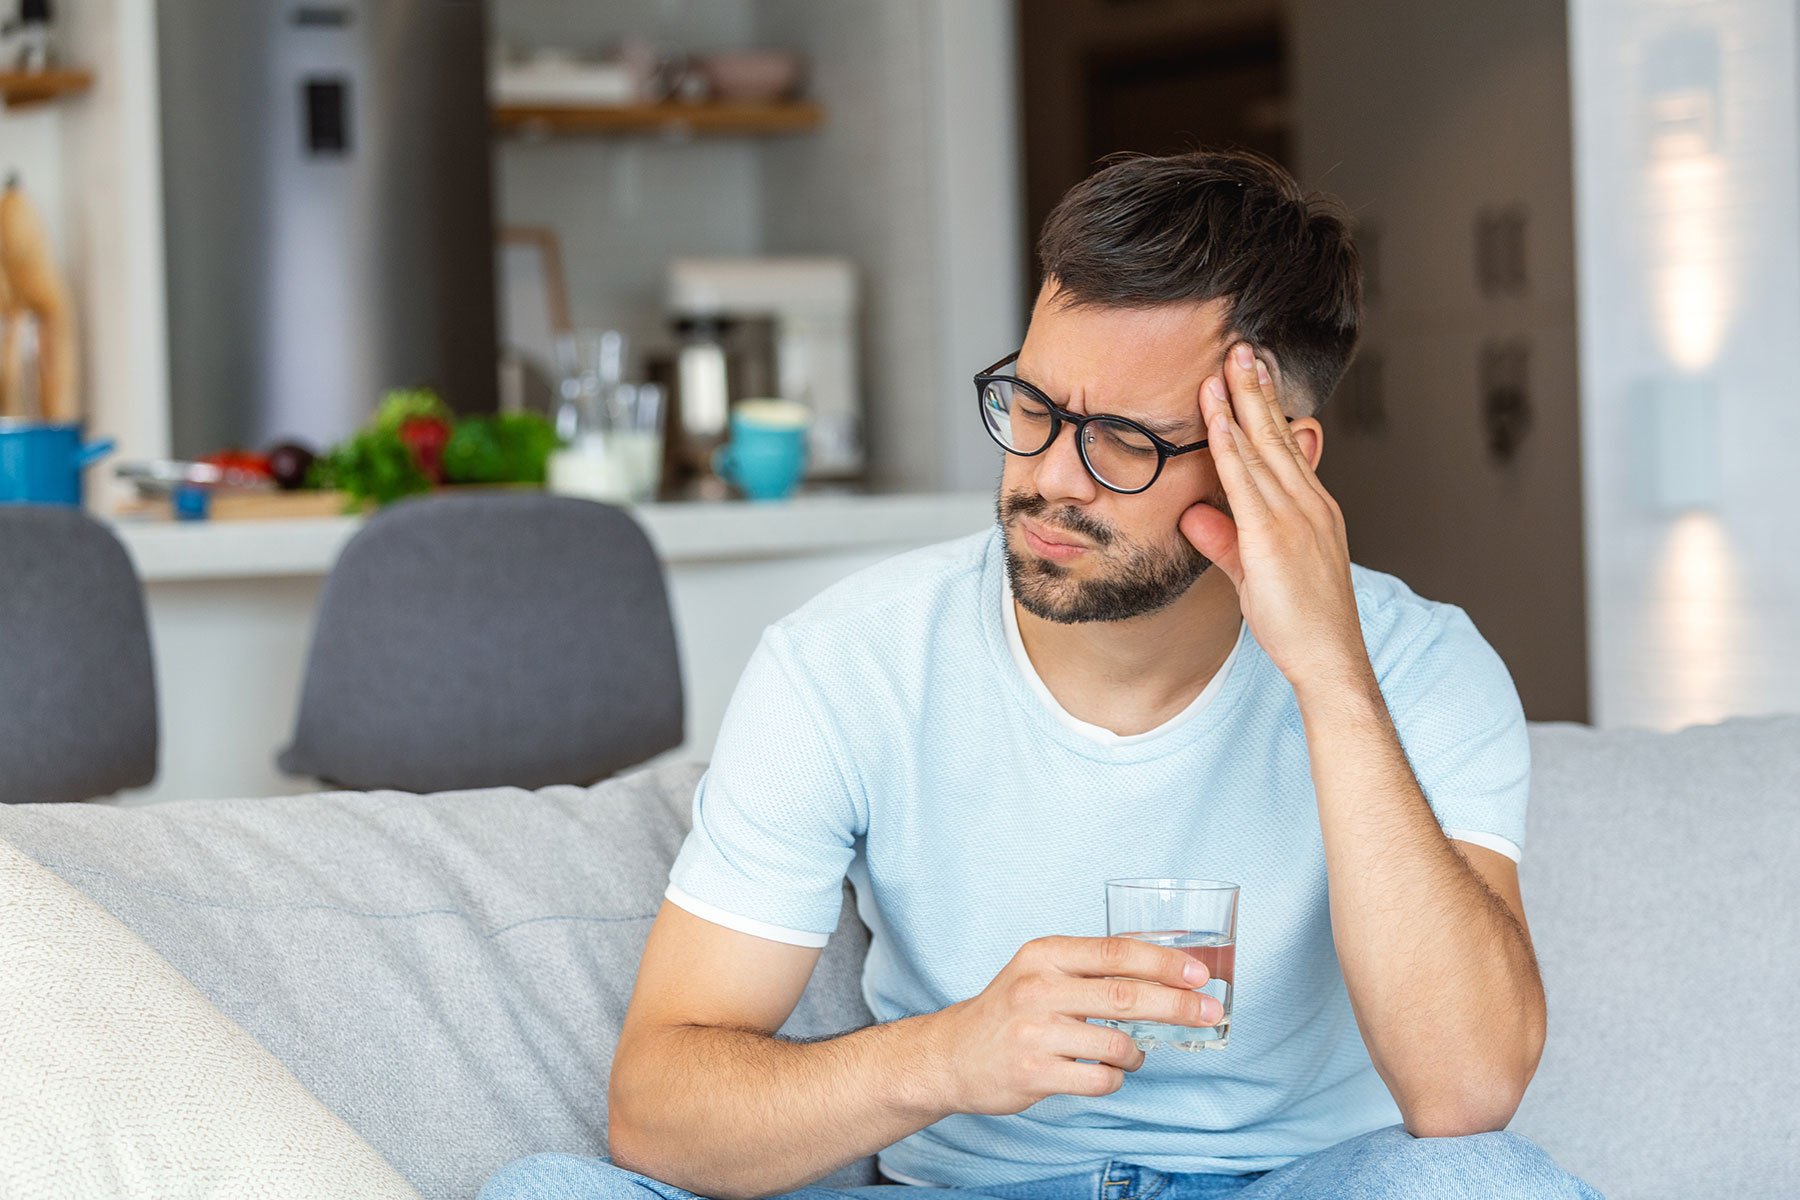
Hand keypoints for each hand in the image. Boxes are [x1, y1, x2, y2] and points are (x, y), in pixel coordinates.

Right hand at [924, 936, 1221, 1115]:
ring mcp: (1034, 1032)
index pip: (1116, 951)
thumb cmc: (1008, 1010)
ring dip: (1138, 1053)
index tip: (1198, 973)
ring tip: (1131, 1052)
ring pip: (1117, 1044)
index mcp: (1044, 954)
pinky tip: (1105, 1072)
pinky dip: (1115, 1078)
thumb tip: (1163, 969)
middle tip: (1209, 1011)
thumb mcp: (1040, 972)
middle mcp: (1037, 988)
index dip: (1163, 962)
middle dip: (1177, 1005)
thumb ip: (1091, 968)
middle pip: (1125, 995)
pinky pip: (1100, 1079)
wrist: (951, 1055)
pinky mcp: (1034, 1073)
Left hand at [1179, 342, 1366, 691]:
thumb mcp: (1254, 573)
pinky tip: (1217, 418)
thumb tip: (1194, 514)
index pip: (1286, 446)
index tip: (1251, 373)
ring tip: (1225, 363)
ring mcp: (1295, 517)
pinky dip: (1230, 445)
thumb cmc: (1301, 623)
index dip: (1266, 408)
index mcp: (1311, 508)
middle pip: (1279, 433)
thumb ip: (1224, 540)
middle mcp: (1308, 504)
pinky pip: (1247, 480)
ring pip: (1264, 447)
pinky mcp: (1274, 536)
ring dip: (1242, 402)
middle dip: (1257, 388)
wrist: (1329, 659)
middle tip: (1240, 345)